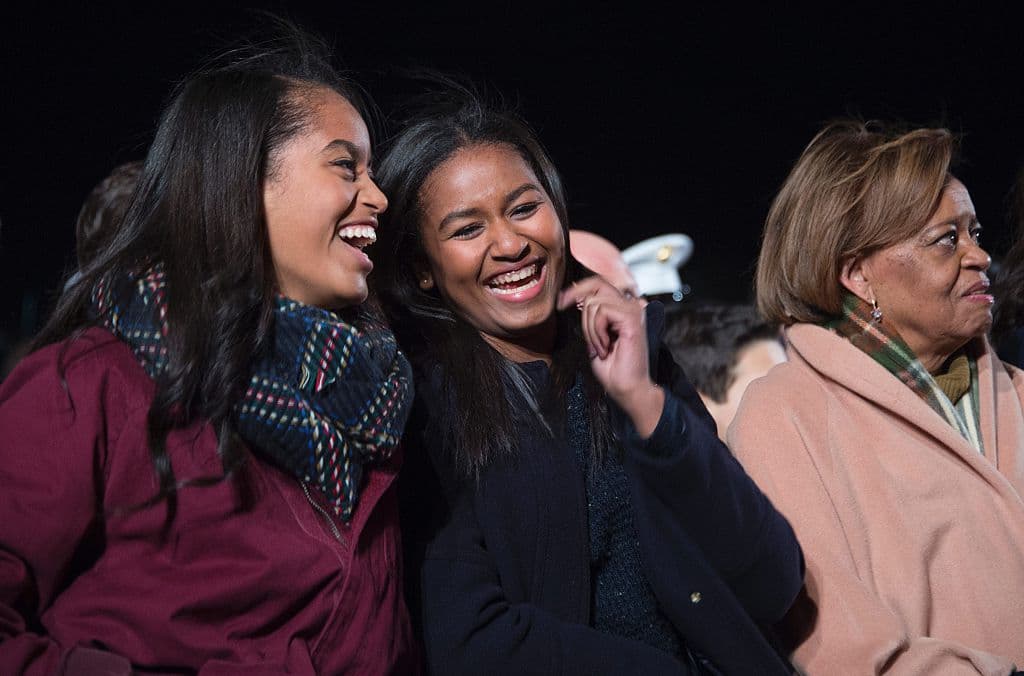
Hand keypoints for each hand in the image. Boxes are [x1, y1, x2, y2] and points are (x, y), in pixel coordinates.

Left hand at [557, 276, 664, 436]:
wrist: (627, 389)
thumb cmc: (613, 369)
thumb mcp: (594, 337)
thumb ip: (592, 317)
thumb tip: (578, 299)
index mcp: (623, 309)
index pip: (599, 284)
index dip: (577, 288)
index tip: (561, 301)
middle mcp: (630, 306)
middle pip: (596, 285)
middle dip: (579, 303)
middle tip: (582, 329)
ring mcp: (633, 310)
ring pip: (594, 303)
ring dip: (590, 329)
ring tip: (600, 347)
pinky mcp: (632, 318)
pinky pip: (601, 312)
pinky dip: (596, 332)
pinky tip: (606, 347)